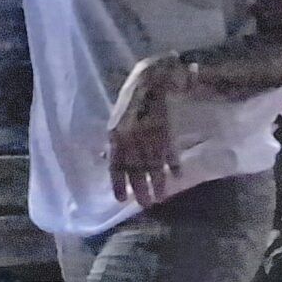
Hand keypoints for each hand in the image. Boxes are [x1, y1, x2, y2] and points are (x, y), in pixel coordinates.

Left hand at [105, 56, 187, 206]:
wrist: (152, 77)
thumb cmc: (132, 97)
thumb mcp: (117, 118)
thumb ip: (113, 140)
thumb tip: (104, 158)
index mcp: (116, 134)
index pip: (116, 164)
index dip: (118, 183)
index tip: (122, 200)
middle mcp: (131, 137)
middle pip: (135, 169)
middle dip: (140, 188)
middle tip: (146, 205)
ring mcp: (150, 134)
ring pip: (153, 164)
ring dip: (158, 182)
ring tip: (161, 197)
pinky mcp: (167, 129)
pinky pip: (170, 151)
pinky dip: (173, 164)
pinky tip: (177, 176)